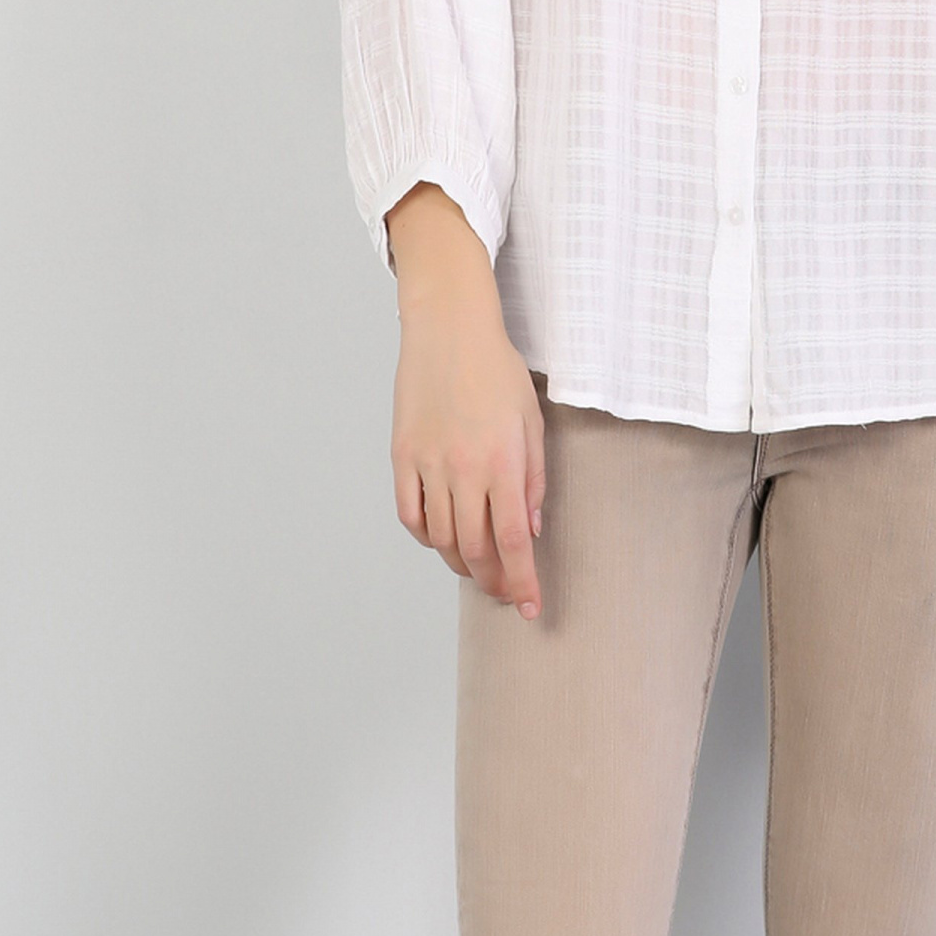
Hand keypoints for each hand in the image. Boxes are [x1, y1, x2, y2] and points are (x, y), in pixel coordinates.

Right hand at [386, 183, 547, 619]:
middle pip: (475, 549)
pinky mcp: (402, 456)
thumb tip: (530, 530)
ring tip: (479, 569)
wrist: (448, 329)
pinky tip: (443, 539)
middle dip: (494, 581)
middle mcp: (463, 469)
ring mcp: (428, 464)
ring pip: (442, 539)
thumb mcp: (532, 422)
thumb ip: (533, 479)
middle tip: (507, 593)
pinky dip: (427, 537)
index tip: (530, 605)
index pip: (512, 541)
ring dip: (462, 564)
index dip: (522, 580)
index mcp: (502, 461)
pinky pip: (411, 515)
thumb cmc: (496, 370)